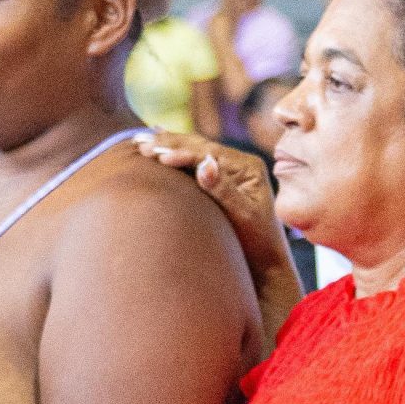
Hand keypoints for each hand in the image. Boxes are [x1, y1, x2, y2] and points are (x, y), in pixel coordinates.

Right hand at [135, 131, 286, 270]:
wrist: (265, 261)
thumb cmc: (256, 243)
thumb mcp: (241, 216)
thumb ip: (222, 189)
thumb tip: (205, 163)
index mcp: (248, 167)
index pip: (208, 153)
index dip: (181, 153)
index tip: (158, 156)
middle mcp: (239, 164)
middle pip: (199, 147)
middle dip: (169, 144)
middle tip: (139, 143)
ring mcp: (229, 171)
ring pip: (194, 152)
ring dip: (167, 146)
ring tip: (140, 141)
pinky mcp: (220, 181)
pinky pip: (193, 163)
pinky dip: (174, 156)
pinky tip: (158, 149)